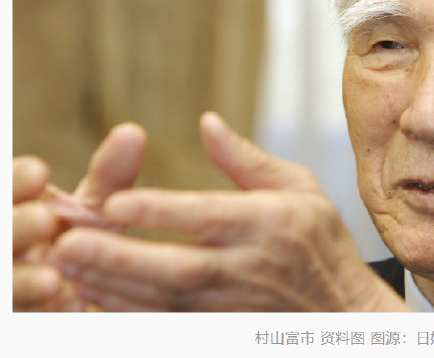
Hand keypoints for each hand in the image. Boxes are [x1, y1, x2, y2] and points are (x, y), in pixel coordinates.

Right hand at [13, 123, 145, 310]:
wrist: (71, 299)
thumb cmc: (83, 245)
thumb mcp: (95, 211)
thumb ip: (111, 177)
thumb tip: (134, 132)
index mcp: (14, 208)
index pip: (7, 190)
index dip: (16, 182)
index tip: (40, 173)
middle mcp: (8, 245)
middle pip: (4, 237)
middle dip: (15, 228)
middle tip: (44, 221)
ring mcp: (9, 284)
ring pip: (6, 284)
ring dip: (21, 282)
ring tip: (52, 279)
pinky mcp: (20, 319)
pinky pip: (23, 319)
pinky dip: (37, 315)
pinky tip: (65, 310)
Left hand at [53, 112, 408, 310]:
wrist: (344, 311)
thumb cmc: (321, 242)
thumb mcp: (301, 187)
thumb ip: (248, 159)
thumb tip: (207, 123)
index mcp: (268, 222)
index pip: (208, 216)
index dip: (160, 212)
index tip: (114, 204)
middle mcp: (249, 266)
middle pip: (178, 267)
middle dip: (120, 258)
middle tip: (68, 244)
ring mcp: (235, 305)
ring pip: (167, 302)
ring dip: (115, 288)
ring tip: (70, 270)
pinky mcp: (225, 329)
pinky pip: (172, 327)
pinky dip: (132, 316)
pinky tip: (99, 300)